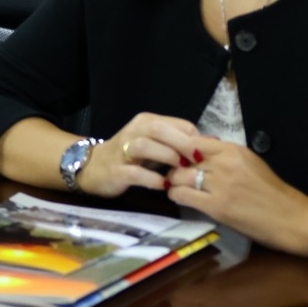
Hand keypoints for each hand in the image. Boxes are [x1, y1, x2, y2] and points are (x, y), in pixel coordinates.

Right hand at [75, 112, 204, 195]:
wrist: (94, 168)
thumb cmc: (131, 157)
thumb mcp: (156, 144)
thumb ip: (179, 142)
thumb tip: (213, 141)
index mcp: (147, 122)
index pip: (179, 124)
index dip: (195, 139)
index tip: (204, 155)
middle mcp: (133, 131)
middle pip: (160, 129)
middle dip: (182, 144)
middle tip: (196, 160)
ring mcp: (122, 151)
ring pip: (145, 146)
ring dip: (166, 157)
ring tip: (179, 170)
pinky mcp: (116, 171)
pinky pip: (135, 173)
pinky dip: (153, 179)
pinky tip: (164, 185)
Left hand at [161, 138, 307, 250]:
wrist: (291, 219)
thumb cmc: (271, 192)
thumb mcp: (249, 162)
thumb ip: (224, 154)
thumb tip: (196, 148)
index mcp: (234, 150)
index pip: (192, 141)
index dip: (180, 149)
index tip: (178, 157)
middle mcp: (225, 164)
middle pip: (181, 158)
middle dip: (173, 165)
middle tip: (173, 173)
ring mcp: (220, 185)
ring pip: (178, 176)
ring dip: (173, 181)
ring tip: (176, 185)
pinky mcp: (216, 206)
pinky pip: (182, 195)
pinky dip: (176, 195)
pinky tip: (180, 197)